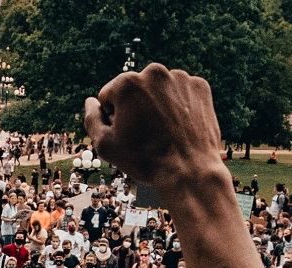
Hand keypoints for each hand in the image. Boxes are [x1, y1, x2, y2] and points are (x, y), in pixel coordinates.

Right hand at [83, 65, 223, 193]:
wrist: (190, 171)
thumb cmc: (146, 160)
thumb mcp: (106, 145)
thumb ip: (92, 120)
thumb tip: (90, 102)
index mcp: (128, 82)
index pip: (109, 96)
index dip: (113, 119)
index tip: (128, 135)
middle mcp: (154, 72)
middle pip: (135, 90)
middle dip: (136, 108)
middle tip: (146, 135)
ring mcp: (180, 78)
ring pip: (159, 91)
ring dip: (158, 106)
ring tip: (165, 133)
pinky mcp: (200, 86)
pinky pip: (181, 93)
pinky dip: (179, 107)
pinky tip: (180, 127)